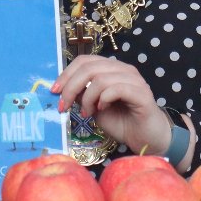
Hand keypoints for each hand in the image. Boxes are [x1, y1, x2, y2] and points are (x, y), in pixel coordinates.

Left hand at [50, 54, 170, 156]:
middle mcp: (123, 70)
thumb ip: (82, 95)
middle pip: (89, 67)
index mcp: (111, 69)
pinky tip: (101, 109)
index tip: (54, 91)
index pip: (84, 60)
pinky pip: (116, 88)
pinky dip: (103, 99)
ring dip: (87, 97)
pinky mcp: (142, 94)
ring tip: (86, 112)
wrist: (145, 139)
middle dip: (71, 87)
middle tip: (64, 106)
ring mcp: (134, 80)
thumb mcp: (93, 107)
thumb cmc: (121, 122)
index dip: (66, 74)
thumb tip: (63, 88)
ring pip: (101, 78)